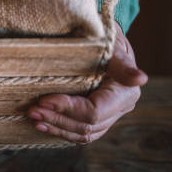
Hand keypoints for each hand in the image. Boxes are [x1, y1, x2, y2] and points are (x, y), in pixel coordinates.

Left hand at [27, 23, 147, 143]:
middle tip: (31, 111)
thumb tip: (140, 79)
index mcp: (125, 94)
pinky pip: (81, 132)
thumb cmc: (106, 39)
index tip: (43, 100)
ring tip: (34, 118)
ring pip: (84, 133)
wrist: (106, 41)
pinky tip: (43, 125)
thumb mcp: (112, 46)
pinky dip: (62, 130)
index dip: (67, 108)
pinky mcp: (98, 118)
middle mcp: (120, 108)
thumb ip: (122, 64)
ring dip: (56, 127)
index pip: (93, 111)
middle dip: (57, 119)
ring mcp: (110, 116)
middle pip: (87, 125)